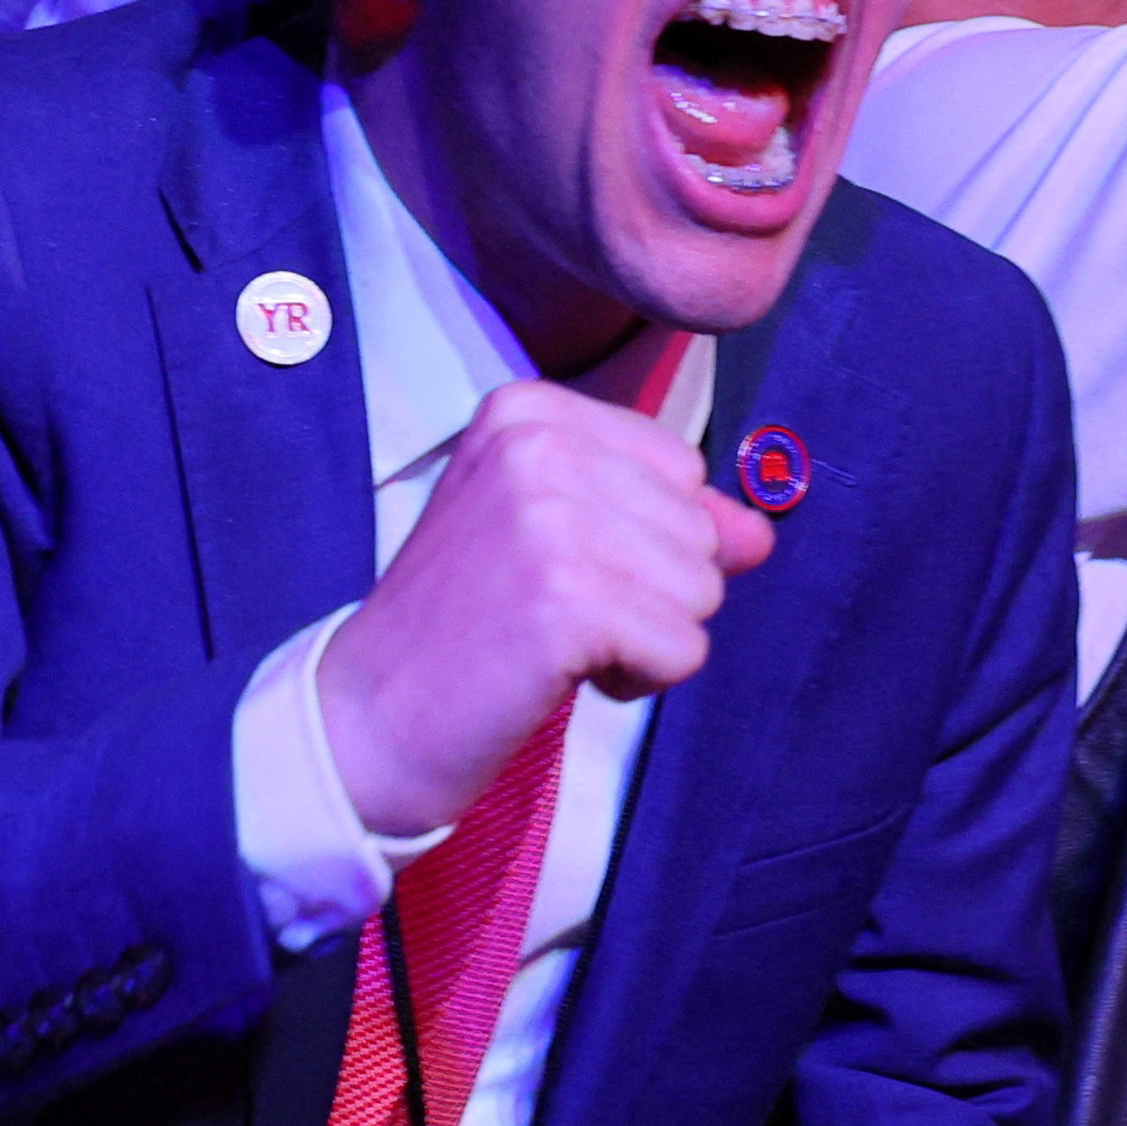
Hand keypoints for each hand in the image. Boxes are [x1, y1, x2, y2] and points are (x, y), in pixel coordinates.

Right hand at [312, 378, 768, 837]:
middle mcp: (535, 445)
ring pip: (702, 592)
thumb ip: (662, 519)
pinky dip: (637, 681)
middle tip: (547, 615)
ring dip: (644, 640)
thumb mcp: (556, 537)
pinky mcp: (566, 599)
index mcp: (527, 410)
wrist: (367, 715)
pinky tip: (557, 675)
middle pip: (700, 530)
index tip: (551, 567)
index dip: (642, 539)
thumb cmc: (465, 625)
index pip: (682, 470)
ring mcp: (548, 518)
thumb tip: (759, 533)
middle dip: (648, 594)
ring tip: (552, 644)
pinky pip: (683, 649)